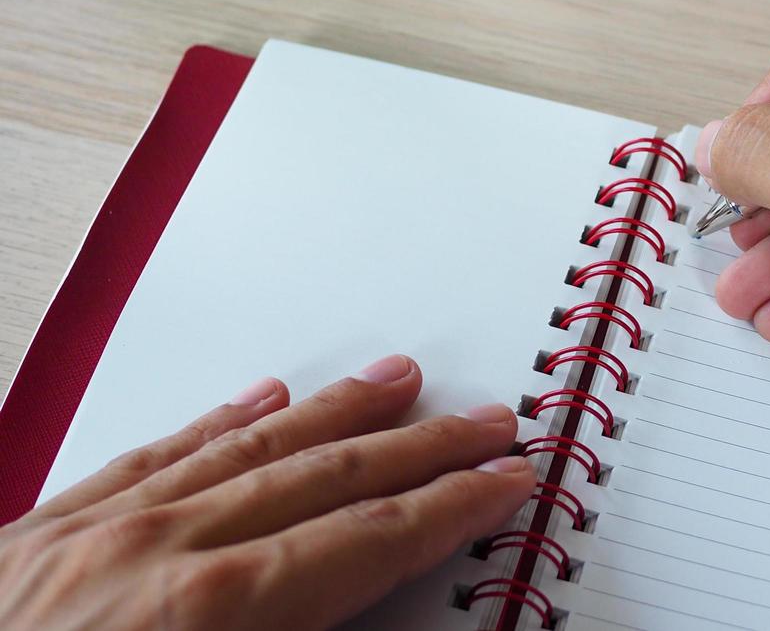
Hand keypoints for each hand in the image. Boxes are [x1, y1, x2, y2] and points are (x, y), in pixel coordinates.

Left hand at [0, 354, 533, 628]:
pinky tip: (255, 397)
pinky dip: (212, 423)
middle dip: (418, 447)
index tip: (510, 478)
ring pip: (242, 449)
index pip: (368, 543)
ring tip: (395, 377)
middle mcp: (159, 553)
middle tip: (487, 414)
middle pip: (322, 480)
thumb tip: (378, 625)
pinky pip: (146, 455)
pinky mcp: (34, 533)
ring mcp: (93, 534)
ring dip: (331, 412)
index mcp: (212, 617)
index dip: (451, 508)